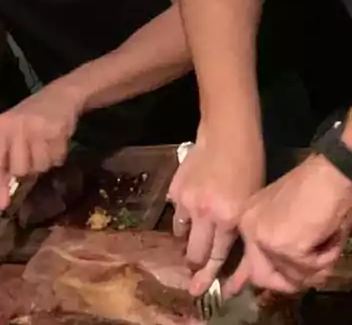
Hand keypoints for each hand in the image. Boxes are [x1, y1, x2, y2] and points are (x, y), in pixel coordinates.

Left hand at [0, 82, 82, 209]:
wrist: (59, 96)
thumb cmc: (31, 118)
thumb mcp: (12, 131)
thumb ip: (6, 158)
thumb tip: (4, 197)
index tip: (2, 206)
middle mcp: (15, 126)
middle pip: (19, 170)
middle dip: (28, 171)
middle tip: (33, 157)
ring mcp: (36, 128)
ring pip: (39, 167)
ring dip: (45, 163)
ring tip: (45, 145)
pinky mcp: (56, 131)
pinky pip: (56, 160)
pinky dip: (58, 156)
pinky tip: (56, 141)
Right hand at [168, 127, 263, 294]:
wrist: (227, 137)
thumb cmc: (249, 168)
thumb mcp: (250, 202)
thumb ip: (235, 226)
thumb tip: (223, 246)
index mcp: (229, 220)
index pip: (217, 257)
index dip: (209, 274)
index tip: (200, 288)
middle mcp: (205, 215)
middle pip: (194, 251)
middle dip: (194, 263)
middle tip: (192, 268)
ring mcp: (186, 202)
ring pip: (180, 232)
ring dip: (186, 238)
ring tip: (192, 234)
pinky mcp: (174, 189)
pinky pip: (175, 210)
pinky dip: (182, 214)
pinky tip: (189, 207)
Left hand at [227, 155, 351, 294]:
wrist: (327, 173)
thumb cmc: (313, 190)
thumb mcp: (282, 216)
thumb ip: (272, 243)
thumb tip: (265, 275)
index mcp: (244, 220)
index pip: (237, 258)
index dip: (241, 279)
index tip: (229, 292)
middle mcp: (247, 229)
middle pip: (262, 277)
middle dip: (288, 282)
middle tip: (312, 270)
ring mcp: (264, 239)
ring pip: (292, 277)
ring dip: (316, 266)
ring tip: (324, 241)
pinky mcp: (285, 246)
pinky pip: (311, 269)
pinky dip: (327, 257)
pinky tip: (327, 236)